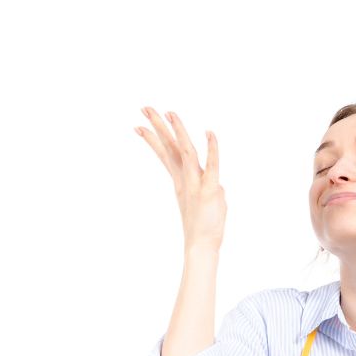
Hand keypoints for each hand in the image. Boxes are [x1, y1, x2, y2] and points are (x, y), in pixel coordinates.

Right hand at [135, 106, 226, 250]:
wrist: (201, 246)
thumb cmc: (203, 227)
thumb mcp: (205, 203)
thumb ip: (208, 188)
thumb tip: (216, 184)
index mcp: (181, 182)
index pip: (166, 155)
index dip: (154, 139)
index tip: (139, 126)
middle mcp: (185, 179)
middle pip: (170, 148)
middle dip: (158, 127)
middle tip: (144, 108)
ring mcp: (196, 184)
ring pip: (185, 151)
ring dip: (178, 131)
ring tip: (169, 113)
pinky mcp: (209, 190)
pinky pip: (212, 166)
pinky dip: (212, 149)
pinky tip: (209, 133)